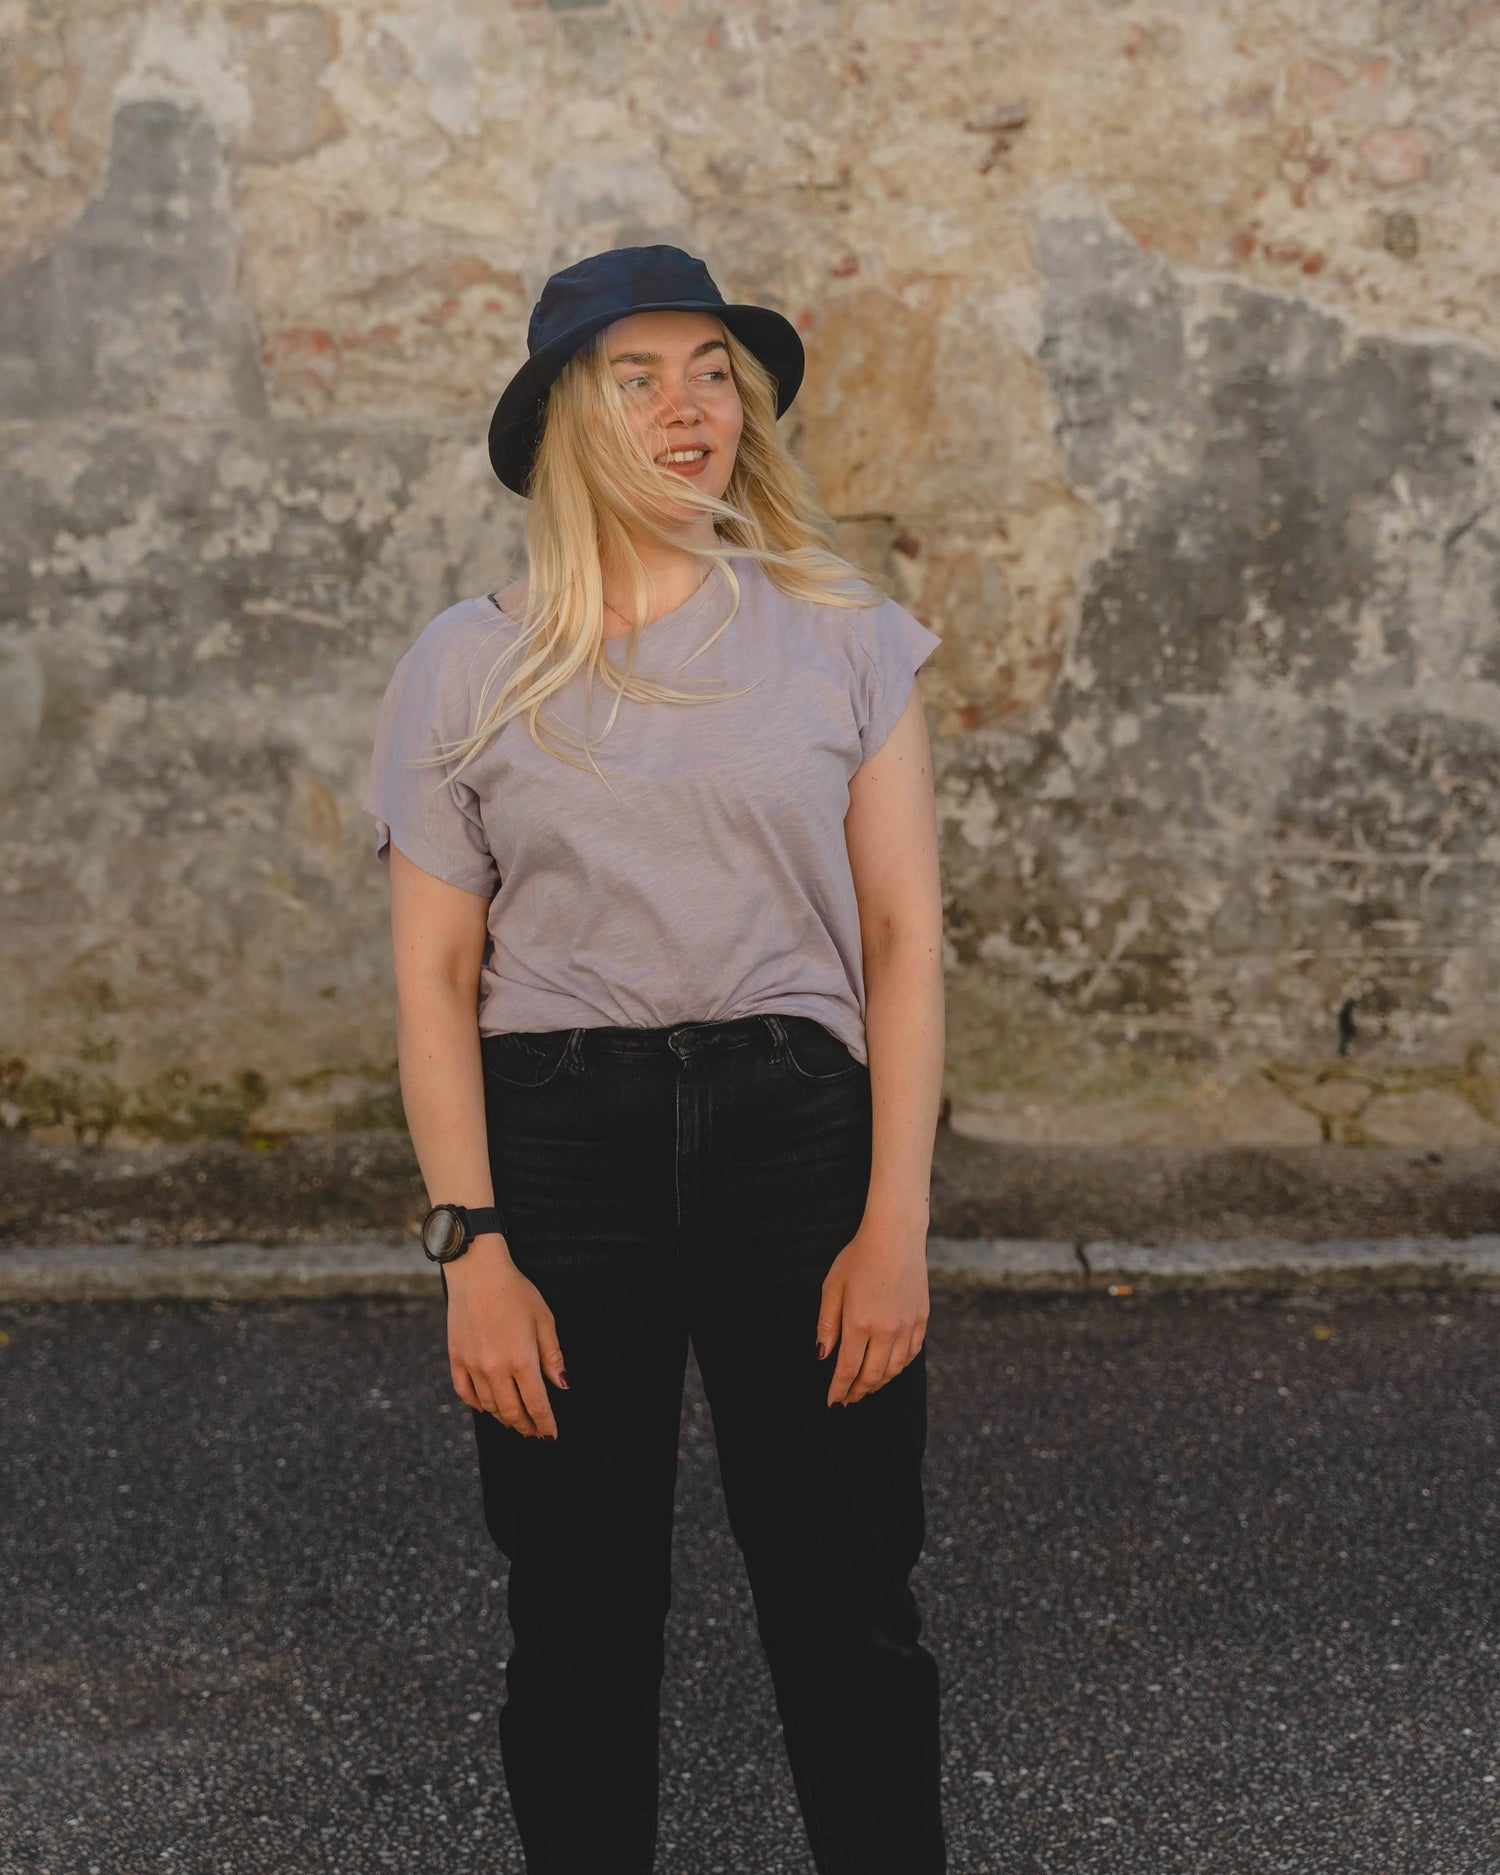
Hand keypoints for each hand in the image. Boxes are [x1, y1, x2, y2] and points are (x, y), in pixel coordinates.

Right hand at [445, 1236, 567, 1439]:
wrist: (477, 1272)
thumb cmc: (516, 1292)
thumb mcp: (544, 1320)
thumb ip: (553, 1356)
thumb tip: (562, 1385)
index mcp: (521, 1359)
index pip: (536, 1404)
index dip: (545, 1424)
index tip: (551, 1435)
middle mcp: (495, 1368)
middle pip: (512, 1412)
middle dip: (526, 1426)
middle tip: (534, 1432)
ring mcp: (472, 1366)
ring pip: (489, 1406)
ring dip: (504, 1418)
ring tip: (515, 1421)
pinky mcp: (456, 1359)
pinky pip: (466, 1393)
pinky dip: (478, 1405)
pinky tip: (488, 1407)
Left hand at [815, 1218, 929, 1406]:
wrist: (895, 1236)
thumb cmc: (858, 1257)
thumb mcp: (833, 1287)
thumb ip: (827, 1324)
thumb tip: (822, 1355)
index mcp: (859, 1323)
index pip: (848, 1369)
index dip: (839, 1389)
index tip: (832, 1402)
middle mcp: (886, 1330)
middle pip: (872, 1375)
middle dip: (858, 1392)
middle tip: (848, 1400)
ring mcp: (907, 1326)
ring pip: (894, 1369)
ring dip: (878, 1383)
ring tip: (865, 1387)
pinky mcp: (921, 1320)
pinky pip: (911, 1355)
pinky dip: (898, 1368)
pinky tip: (888, 1369)